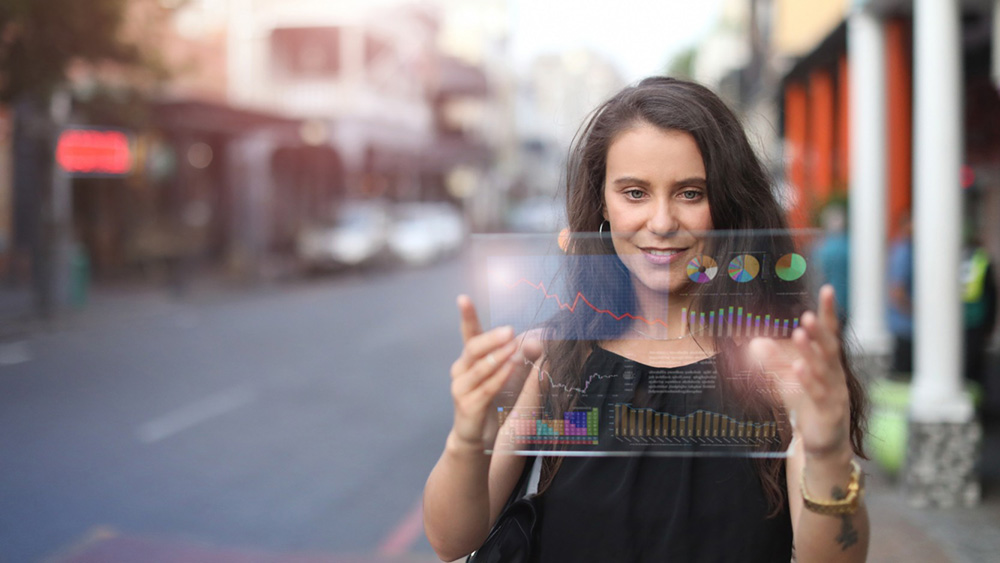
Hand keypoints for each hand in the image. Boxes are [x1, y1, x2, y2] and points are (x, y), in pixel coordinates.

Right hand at [449, 295, 542, 449]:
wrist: (476, 436)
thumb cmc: (491, 401)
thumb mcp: (504, 375)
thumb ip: (516, 357)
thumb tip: (537, 340)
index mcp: (468, 359)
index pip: (467, 334)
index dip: (466, 316)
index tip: (463, 298)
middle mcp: (461, 370)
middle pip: (473, 348)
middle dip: (492, 338)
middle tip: (510, 330)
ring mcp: (461, 389)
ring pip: (480, 368)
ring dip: (499, 356)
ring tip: (514, 347)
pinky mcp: (468, 406)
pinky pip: (485, 388)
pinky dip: (499, 377)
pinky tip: (510, 368)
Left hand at [747, 285, 851, 459]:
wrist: (823, 444)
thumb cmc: (808, 407)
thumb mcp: (788, 381)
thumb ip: (774, 362)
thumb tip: (755, 343)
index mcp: (829, 364)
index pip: (831, 333)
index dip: (829, 312)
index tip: (828, 289)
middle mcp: (836, 375)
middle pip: (830, 348)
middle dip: (820, 330)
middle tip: (808, 314)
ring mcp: (835, 393)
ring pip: (825, 369)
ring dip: (812, 350)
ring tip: (801, 332)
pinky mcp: (829, 411)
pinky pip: (818, 393)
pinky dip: (808, 379)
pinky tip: (798, 367)